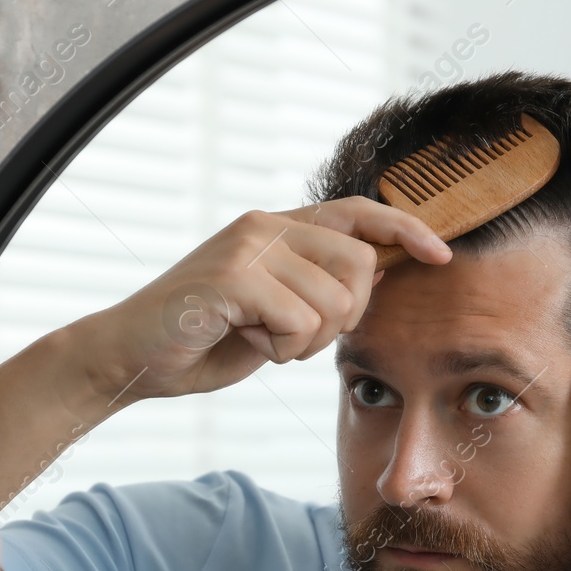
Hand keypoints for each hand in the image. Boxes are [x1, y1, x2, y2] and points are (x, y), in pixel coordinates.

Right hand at [65, 197, 451, 403]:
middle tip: (299, 339)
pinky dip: (281, 350)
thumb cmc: (204, 340)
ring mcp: (248, 246)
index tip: (440, 255)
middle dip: (346, 318)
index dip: (406, 230)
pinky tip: (248, 344)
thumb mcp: (273, 311)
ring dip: (307, 343)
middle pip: (361, 267)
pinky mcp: (232, 277)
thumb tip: (378, 280)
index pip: (359, 213)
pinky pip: (299, 321)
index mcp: (277, 227)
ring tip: (265, 342)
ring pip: (333, 303)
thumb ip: (316, 290)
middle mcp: (266, 225)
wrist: (130, 356)